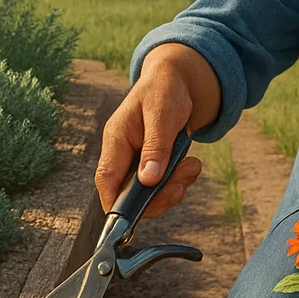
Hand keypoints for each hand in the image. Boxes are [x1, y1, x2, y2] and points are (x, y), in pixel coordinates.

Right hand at [95, 44, 213, 218]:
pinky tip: (190, 166)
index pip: (107, 180)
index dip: (116, 205)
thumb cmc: (165, 89)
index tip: (137, 218)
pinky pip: (162, 185)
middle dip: (158, 196)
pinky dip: (179, 181)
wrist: (178, 80)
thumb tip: (148, 179)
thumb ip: (155, 146)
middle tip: (182, 183)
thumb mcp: (162, 113)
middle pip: (129, 195)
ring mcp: (137, 161)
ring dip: (173, 188)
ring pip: (149, 193)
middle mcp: (123, 154)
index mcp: (116, 140)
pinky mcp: (152, 164)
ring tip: (192, 167)